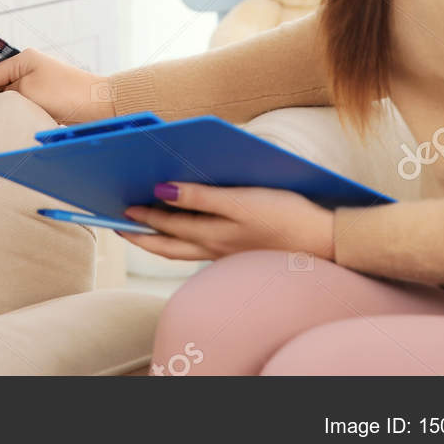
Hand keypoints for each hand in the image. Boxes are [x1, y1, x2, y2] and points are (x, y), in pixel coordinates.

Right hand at [0, 47, 114, 123]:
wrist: (101, 106)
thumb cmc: (66, 94)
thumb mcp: (28, 93)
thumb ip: (4, 97)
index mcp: (22, 60)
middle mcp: (27, 70)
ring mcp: (35, 86)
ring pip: (3, 99)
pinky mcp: (43, 101)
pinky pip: (16, 108)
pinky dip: (5, 115)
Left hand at [121, 182, 335, 263]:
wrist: (323, 241)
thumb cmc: (284, 216)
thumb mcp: (240, 201)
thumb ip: (199, 197)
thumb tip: (161, 191)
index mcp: (211, 236)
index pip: (165, 228)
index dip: (140, 217)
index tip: (119, 207)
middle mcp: (214, 248)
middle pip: (167, 246)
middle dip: (141, 236)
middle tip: (120, 225)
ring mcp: (227, 252)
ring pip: (183, 248)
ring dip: (160, 238)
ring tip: (144, 227)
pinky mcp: (240, 249)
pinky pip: (201, 245)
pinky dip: (184, 237)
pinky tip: (185, 226)